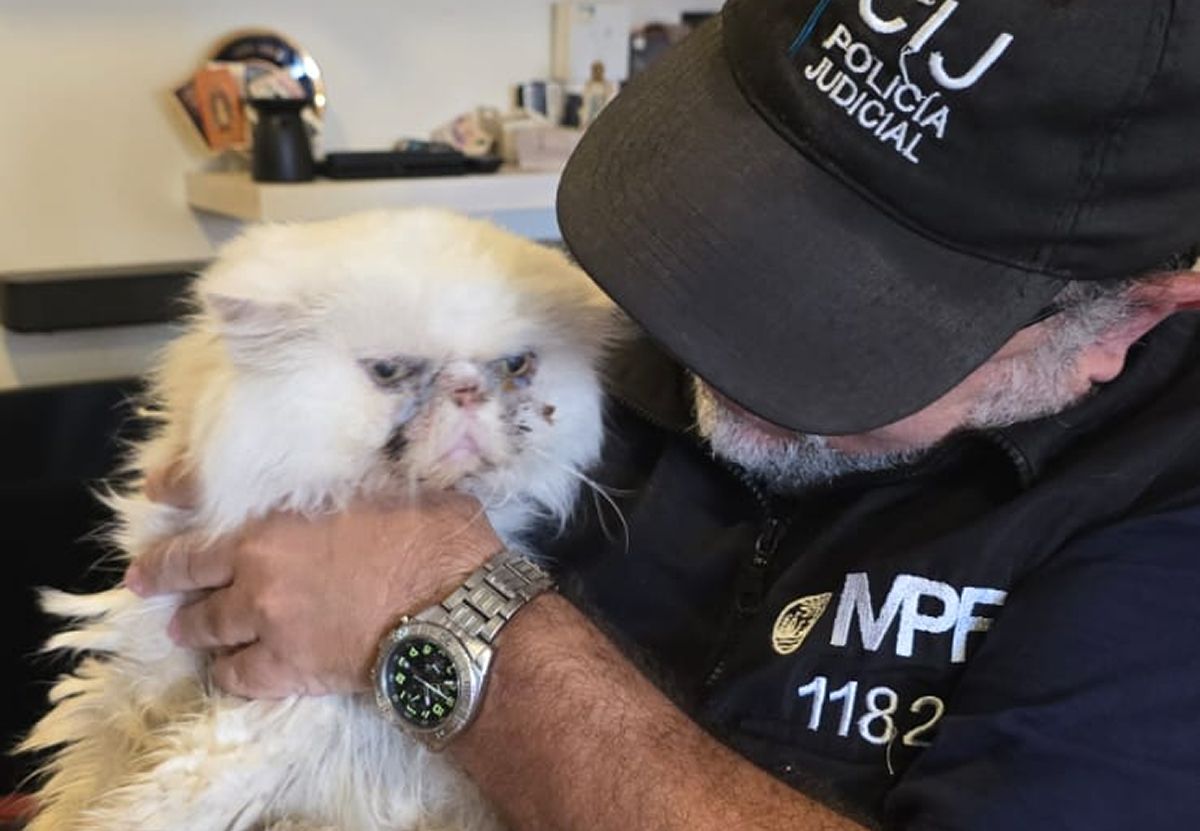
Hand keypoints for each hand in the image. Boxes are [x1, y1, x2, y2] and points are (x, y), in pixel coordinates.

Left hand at [125, 491, 501, 698]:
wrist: (452, 613)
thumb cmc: (434, 539)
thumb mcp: (397, 483)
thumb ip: (362, 477)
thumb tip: (378, 454)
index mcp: (279, 513)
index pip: (201, 491)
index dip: (174, 488)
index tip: (156, 491)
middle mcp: (257, 567)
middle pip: (186, 570)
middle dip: (161, 574)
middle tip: (143, 579)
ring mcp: (265, 622)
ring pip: (206, 627)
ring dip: (194, 626)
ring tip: (186, 629)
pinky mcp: (285, 669)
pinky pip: (236, 675)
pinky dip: (229, 671)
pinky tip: (231, 670)